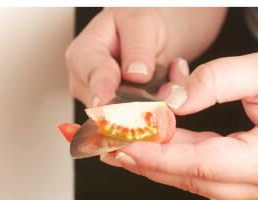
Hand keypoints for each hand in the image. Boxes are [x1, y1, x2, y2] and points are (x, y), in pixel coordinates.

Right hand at [65, 7, 225, 106]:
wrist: (146, 35)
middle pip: (109, 104)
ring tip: (173, 72)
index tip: (109, 98)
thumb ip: (138, 48)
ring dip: (159, 99)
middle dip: (144, 98)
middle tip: (170, 81)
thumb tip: (136, 74)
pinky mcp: (123, 113)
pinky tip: (171, 84)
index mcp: (83, 55)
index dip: (103, 88)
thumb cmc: (135, 25)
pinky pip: (145, 117)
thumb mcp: (140, 23)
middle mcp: (88, 84)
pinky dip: (164, 103)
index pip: (91, 76)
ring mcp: (104, 102)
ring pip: (132, 114)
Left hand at [101, 51, 257, 199]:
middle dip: (142, 162)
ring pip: (193, 180)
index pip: (202, 164)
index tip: (120, 143)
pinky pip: (203, 174)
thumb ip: (215, 83)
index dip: (155, 156)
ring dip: (152, 163)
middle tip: (100, 143)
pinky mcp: (247, 179)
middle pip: (191, 179)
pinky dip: (171, 160)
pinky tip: (147, 145)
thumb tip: (171, 101)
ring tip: (114, 142)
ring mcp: (256, 185)